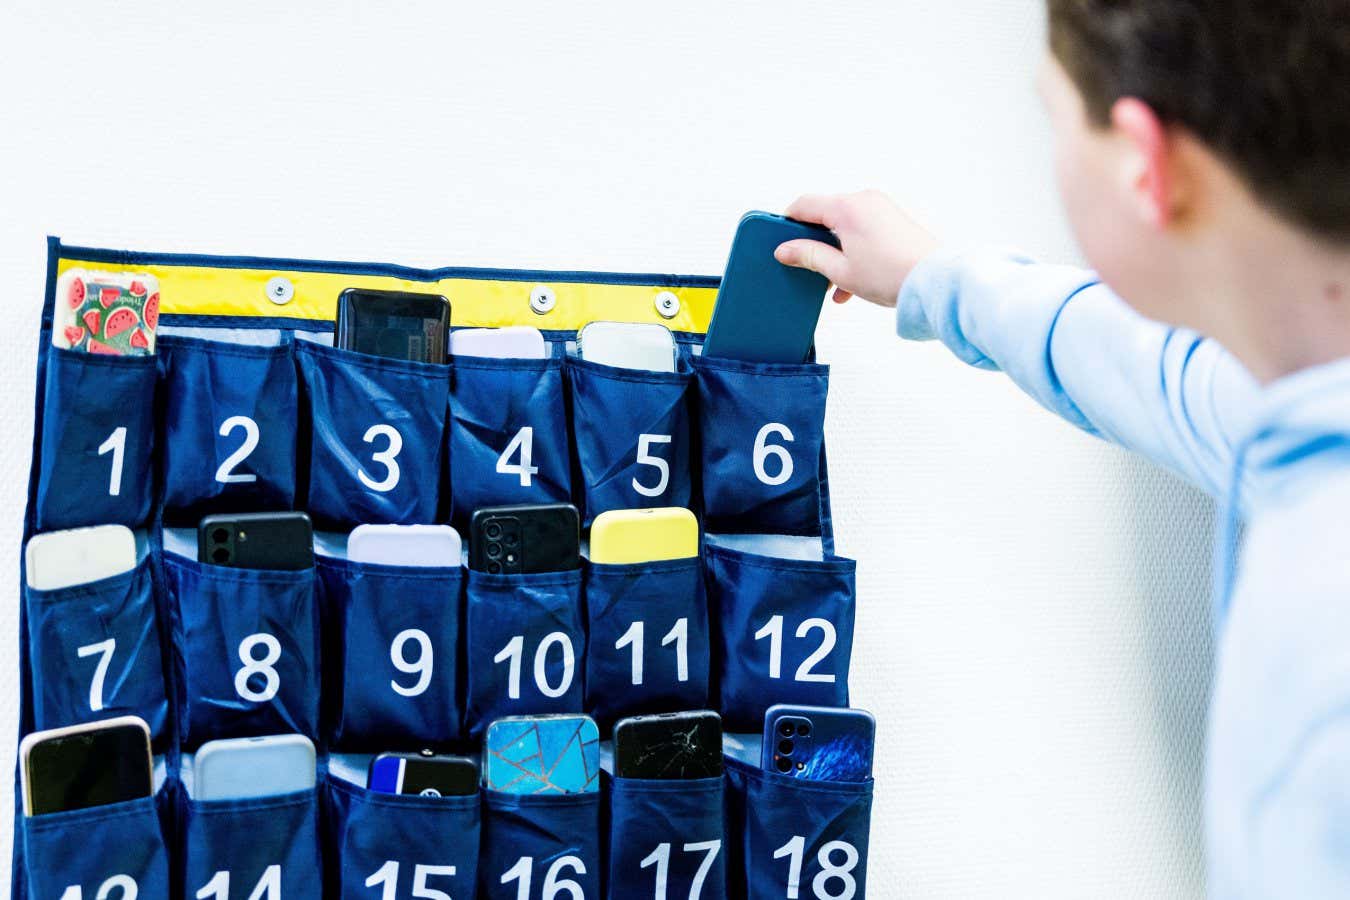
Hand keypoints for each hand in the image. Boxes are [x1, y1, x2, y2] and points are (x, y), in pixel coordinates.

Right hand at [775, 190, 939, 306]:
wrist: (933, 281)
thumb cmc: (892, 274)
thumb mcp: (839, 270)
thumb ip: (808, 256)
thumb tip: (785, 250)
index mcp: (847, 207)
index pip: (805, 204)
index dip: (788, 222)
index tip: (780, 239)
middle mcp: (865, 200)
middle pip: (826, 214)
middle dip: (814, 241)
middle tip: (806, 265)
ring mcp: (882, 209)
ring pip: (845, 226)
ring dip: (834, 251)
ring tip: (832, 281)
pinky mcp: (894, 220)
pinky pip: (863, 231)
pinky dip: (853, 251)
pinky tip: (851, 282)